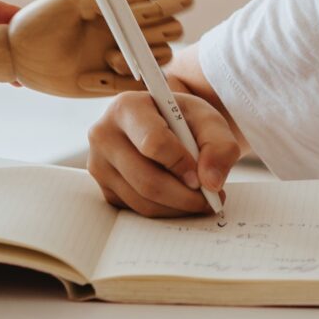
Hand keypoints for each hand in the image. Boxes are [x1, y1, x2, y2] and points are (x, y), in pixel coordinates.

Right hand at [85, 90, 242, 217]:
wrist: (164, 125)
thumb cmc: (183, 119)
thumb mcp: (208, 120)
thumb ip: (219, 145)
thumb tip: (210, 182)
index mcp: (127, 107)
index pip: (153, 143)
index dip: (182, 165)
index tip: (203, 178)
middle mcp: (104, 134)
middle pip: (146, 180)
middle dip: (185, 196)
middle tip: (211, 200)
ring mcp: (99, 164)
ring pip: (142, 200)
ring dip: (178, 207)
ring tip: (200, 199)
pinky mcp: (105, 188)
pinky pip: (137, 210)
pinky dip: (165, 211)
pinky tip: (180, 198)